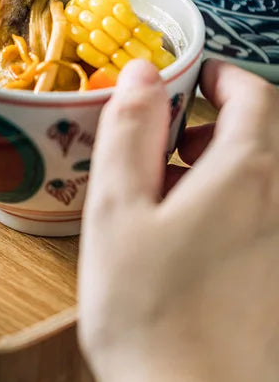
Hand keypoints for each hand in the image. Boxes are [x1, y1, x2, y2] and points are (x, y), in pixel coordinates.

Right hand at [78, 59, 278, 381]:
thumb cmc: (145, 309)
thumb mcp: (118, 206)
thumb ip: (129, 131)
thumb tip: (142, 72)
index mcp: (245, 177)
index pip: (255, 96)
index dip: (220, 75)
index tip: (185, 74)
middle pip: (261, 137)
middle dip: (211, 121)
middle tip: (159, 137)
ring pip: (257, 180)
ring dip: (213, 165)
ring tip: (159, 191)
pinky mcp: (274, 280)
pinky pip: (256, 219)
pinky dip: (221, 204)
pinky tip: (176, 239)